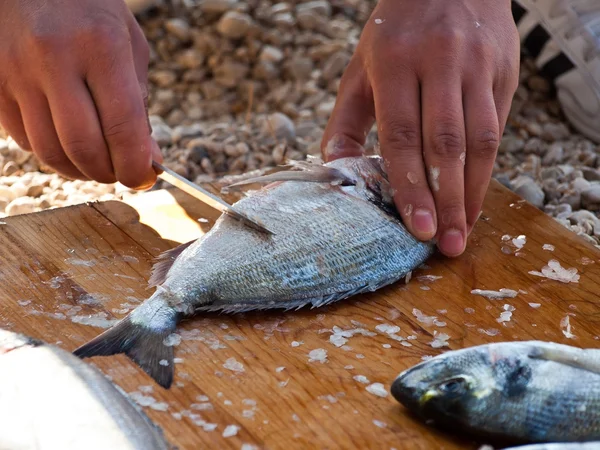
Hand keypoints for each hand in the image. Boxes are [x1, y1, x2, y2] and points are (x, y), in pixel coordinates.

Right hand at [0, 0, 161, 188]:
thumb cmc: (91, 9)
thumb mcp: (130, 46)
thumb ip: (139, 106)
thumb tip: (147, 160)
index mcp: (100, 45)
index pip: (121, 127)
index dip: (135, 165)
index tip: (143, 177)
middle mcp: (53, 58)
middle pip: (82, 147)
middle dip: (108, 173)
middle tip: (121, 173)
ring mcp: (15, 71)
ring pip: (49, 151)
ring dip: (79, 170)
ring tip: (97, 162)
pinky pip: (24, 140)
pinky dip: (52, 152)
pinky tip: (66, 139)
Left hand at [321, 0, 519, 256]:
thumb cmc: (396, 33)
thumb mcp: (361, 69)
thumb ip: (346, 122)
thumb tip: (335, 173)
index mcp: (397, 63)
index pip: (403, 136)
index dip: (410, 186)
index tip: (416, 227)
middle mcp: (441, 63)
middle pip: (446, 145)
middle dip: (447, 200)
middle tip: (446, 244)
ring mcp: (478, 67)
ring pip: (481, 140)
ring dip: (473, 192)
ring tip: (463, 231)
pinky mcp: (504, 73)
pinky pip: (497, 127)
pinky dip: (488, 168)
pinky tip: (476, 197)